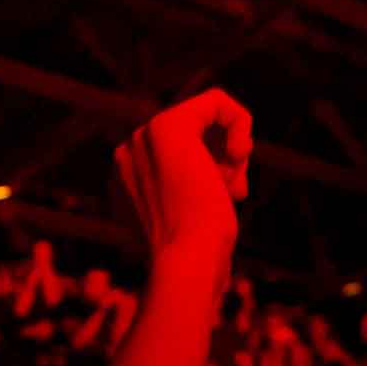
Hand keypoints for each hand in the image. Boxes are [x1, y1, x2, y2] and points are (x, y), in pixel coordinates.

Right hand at [113, 87, 251, 261]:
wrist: (187, 264)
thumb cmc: (197, 255)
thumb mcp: (192, 220)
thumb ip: (191, 190)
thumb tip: (213, 177)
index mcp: (125, 179)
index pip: (180, 151)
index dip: (214, 169)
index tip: (227, 196)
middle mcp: (126, 155)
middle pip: (195, 133)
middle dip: (224, 160)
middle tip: (235, 192)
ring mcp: (142, 138)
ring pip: (207, 119)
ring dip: (232, 153)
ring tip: (234, 187)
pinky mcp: (168, 125)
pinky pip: (216, 100)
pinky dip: (240, 122)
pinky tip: (241, 152)